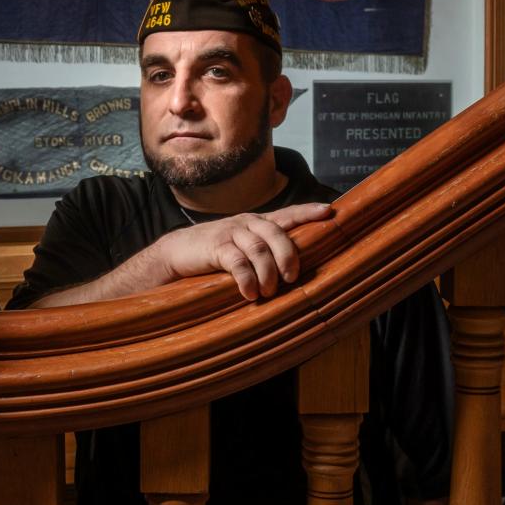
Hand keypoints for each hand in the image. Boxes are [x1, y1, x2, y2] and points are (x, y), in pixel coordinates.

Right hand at [152, 202, 332, 299]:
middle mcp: (247, 224)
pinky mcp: (216, 247)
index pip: (287, 214)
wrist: (176, 253)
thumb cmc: (215, 253)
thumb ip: (264, 253)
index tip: (328, 211)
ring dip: (268, 273)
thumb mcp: (242, 248)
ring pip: (259, 249)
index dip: (307, 212)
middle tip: (291, 278)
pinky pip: (237, 262)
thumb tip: (293, 273)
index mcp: (258, 223)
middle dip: (288, 256)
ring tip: (268, 291)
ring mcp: (231, 233)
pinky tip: (250, 293)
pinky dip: (247, 279)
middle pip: (277, 233)